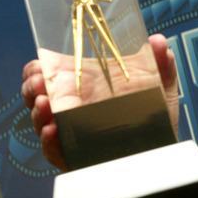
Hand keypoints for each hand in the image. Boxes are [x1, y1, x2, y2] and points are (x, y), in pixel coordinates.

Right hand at [21, 33, 179, 171]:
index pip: (47, 75)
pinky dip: (51, 141)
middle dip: (33, 88)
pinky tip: (53, 130)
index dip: (37, 70)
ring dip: (38, 113)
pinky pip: (56, 151)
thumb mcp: (159, 85)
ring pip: (43, 123)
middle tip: (39, 81)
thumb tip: (159, 41)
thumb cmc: (154, 114)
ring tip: (45, 103)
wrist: (164, 146)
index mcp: (83, 86)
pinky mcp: (76, 156)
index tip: (38, 65)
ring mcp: (72, 132)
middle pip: (38, 97)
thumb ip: (160, 62)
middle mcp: (72, 108)